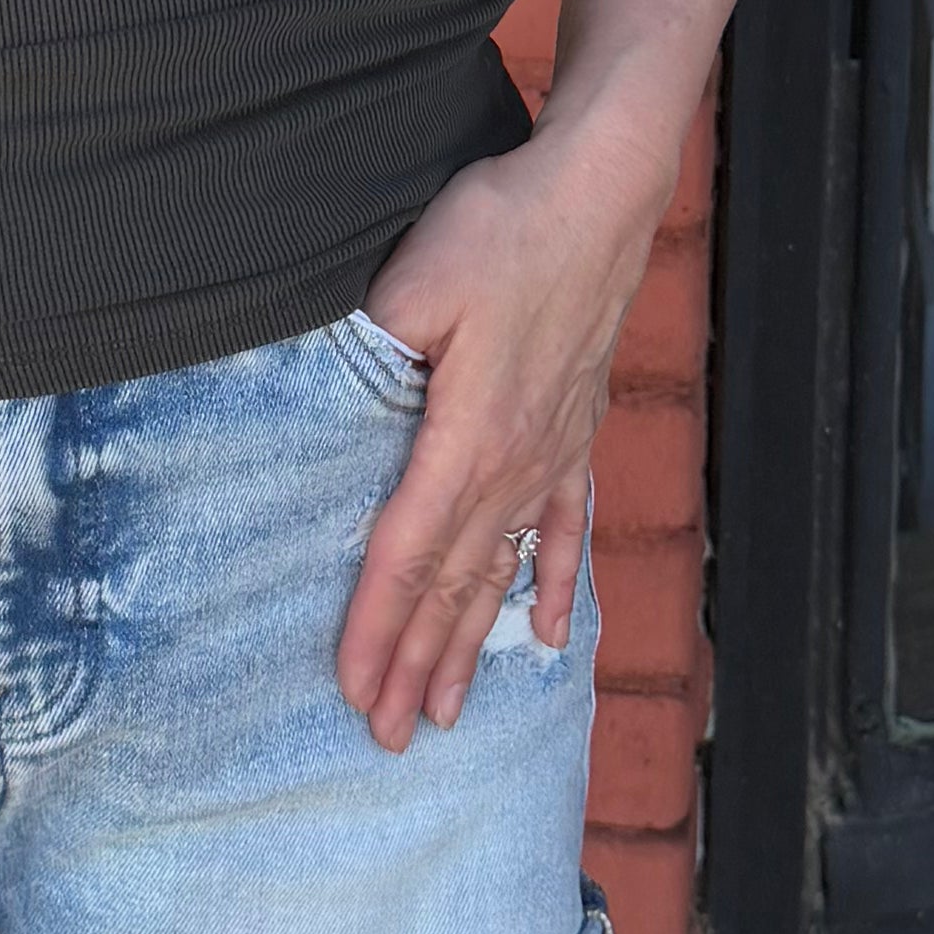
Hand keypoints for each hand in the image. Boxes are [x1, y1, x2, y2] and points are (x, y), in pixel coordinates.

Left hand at [333, 122, 670, 751]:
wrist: (597, 195)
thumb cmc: (499, 228)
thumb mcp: (412, 285)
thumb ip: (373, 357)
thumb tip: (336, 411)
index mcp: (466, 438)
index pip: (405, 555)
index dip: (376, 628)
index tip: (351, 689)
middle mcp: (515, 464)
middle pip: (453, 584)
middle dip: (417, 665)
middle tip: (385, 737)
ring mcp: (552, 453)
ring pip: (503, 571)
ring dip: (472, 645)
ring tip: (449, 713)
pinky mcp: (576, 430)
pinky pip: (565, 527)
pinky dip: (552, 585)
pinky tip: (543, 637)